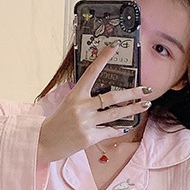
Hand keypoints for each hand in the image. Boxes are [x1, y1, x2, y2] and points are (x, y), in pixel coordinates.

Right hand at [38, 45, 151, 162]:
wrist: (44, 143)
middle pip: (112, 97)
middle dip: (132, 93)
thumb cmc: (58, 123)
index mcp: (75, 95)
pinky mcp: (89, 138)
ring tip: (144, 105)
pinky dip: (119, 129)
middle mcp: (81, 107)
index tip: (114, 47)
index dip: (103, 58)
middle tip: (146, 89)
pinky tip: (126, 126)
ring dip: (133, 109)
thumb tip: (107, 97)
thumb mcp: (68, 105)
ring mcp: (86, 123)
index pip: (91, 72)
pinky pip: (110, 131)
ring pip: (115, 114)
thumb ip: (85, 99)